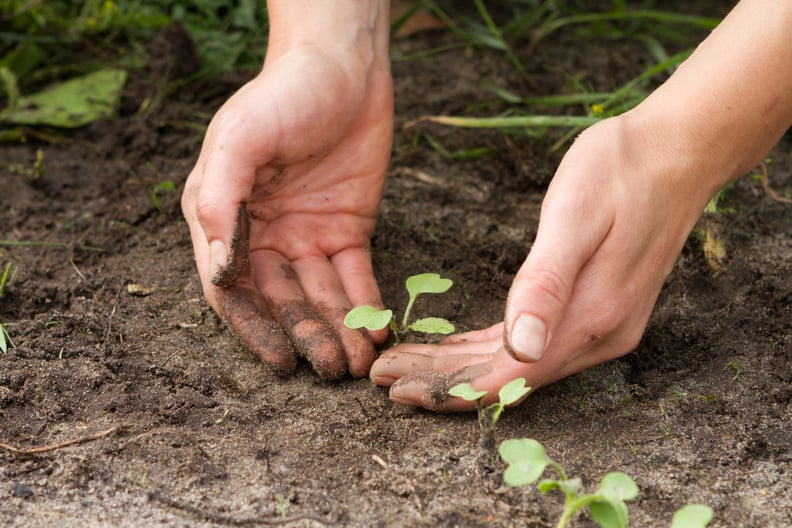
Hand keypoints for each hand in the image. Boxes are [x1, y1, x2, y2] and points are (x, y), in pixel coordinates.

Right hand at [182, 43, 392, 378]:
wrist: (345, 66)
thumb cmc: (284, 94)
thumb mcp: (242, 138)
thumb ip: (221, 199)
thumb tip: (221, 271)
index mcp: (224, 217)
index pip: (232, 289)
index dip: (254, 328)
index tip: (279, 362)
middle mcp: (263, 234)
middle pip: (282, 301)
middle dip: (307, 337)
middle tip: (332, 370)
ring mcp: (307, 235)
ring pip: (321, 296)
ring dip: (339, 330)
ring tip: (358, 365)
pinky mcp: (347, 230)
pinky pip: (356, 276)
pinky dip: (366, 304)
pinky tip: (378, 331)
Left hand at [370, 113, 716, 409]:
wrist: (676, 151)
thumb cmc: (619, 172)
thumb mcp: (574, 218)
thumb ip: (547, 285)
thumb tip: (522, 349)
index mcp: (589, 318)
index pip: (505, 377)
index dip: (446, 387)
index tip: (392, 385)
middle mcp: (596, 335)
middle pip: (505, 378)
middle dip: (440, 382)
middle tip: (382, 378)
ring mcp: (599, 325)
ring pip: (515, 365)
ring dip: (459, 369)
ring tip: (405, 365)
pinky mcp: (595, 309)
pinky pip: (530, 344)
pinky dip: (487, 349)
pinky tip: (456, 348)